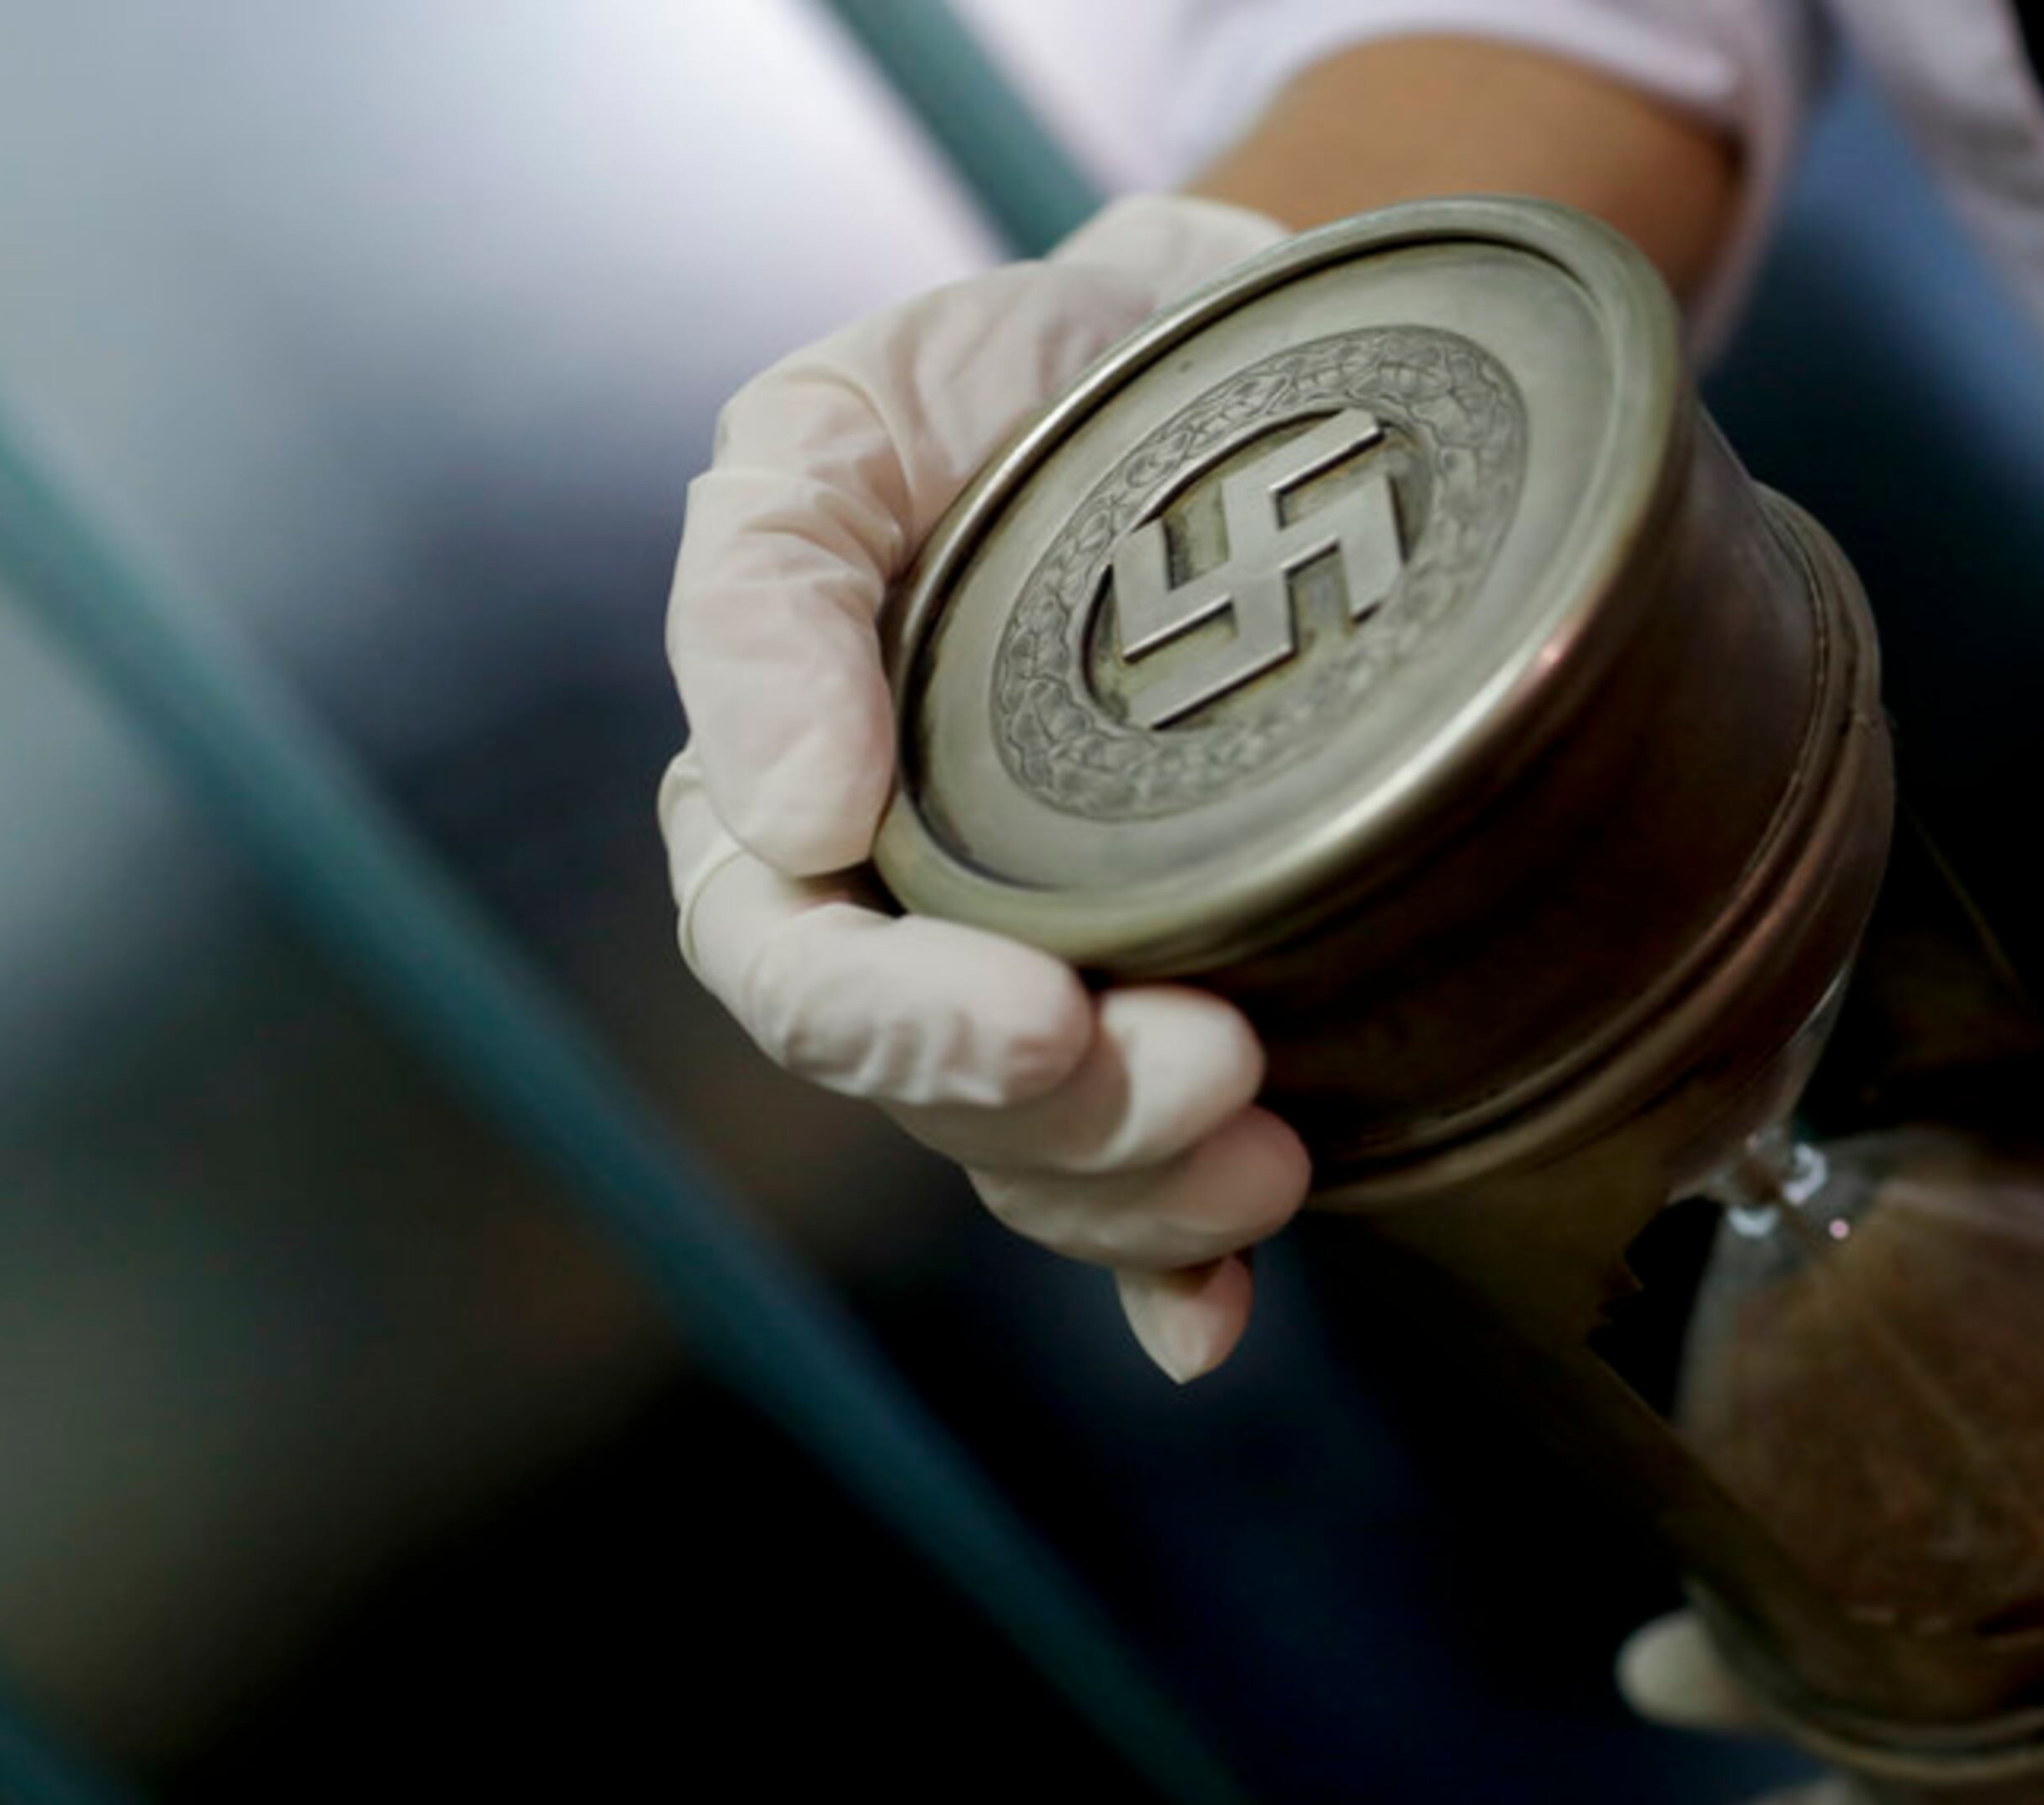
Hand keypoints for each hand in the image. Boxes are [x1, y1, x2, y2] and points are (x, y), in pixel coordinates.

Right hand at [658, 194, 1303, 1382]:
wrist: (1214, 371)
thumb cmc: (1001, 388)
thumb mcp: (843, 428)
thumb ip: (769, 595)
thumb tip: (787, 814)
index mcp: (791, 809)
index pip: (797, 971)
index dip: (901, 1028)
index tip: (1037, 1020)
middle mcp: (911, 920)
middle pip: (944, 1096)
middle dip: (1069, 1126)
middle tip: (1218, 1077)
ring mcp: (1050, 973)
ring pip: (1054, 1155)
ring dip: (1150, 1197)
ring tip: (1275, 1157)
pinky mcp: (1191, 995)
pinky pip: (1161, 1178)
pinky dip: (1177, 1275)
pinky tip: (1213, 1327)